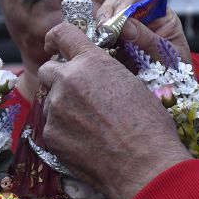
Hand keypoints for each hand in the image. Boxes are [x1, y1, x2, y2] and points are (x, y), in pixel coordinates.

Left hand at [38, 24, 191, 198]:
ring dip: (64, 107)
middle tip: (78, 92)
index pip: (62, 34)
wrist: (145, 165)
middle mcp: (68, 81)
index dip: (56, 37)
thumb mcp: (132, 83)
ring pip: (51, 101)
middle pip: (48, 69)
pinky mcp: (51, 136)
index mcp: (91, 62)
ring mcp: (56, 109)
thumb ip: (105, 72)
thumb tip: (96, 74)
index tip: (54, 45)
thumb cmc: (149, 125)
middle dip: (59, 77)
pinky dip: (65, 132)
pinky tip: (87, 143)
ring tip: (91, 126)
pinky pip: (52, 127)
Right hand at [93, 0, 191, 67]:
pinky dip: (95, 39)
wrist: (171, 92)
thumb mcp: (166, 54)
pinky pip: (100, 37)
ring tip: (101, 37)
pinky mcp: (113, 45)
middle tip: (105, 26)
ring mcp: (124, 31)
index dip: (128, 0)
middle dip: (109, 11)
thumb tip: (123, 24)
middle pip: (118, 3)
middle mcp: (140, 18)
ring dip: (100, 24)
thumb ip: (147, 39)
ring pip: (105, 18)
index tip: (120, 13)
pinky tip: (96, 46)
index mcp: (159, 14)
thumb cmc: (176, 70)